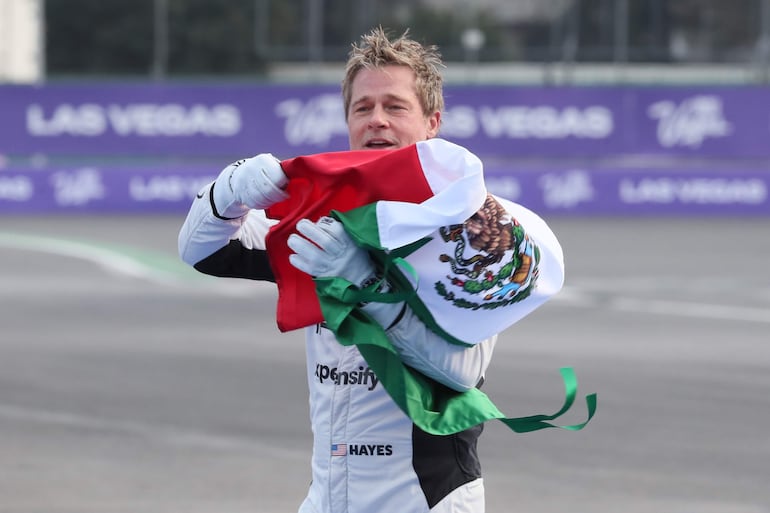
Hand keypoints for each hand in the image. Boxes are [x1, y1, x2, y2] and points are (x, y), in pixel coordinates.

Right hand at [213, 153, 287, 217]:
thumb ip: (282, 170)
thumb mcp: (272, 164)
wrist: (240, 174)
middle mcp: (251, 169)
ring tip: (275, 200)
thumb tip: (297, 179)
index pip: (277, 177)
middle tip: (284, 197)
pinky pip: (253, 203)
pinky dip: (261, 205)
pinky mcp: (239, 192)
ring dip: (270, 202)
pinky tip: (266, 203)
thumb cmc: (264, 170)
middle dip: (278, 196)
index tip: (287, 188)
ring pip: (260, 198)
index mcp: (263, 160)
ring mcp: (243, 181)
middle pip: (268, 189)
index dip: (284, 185)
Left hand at [288, 216, 404, 327]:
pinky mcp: (325, 277)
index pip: (337, 231)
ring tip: (292, 239)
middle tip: (300, 225)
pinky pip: (310, 270)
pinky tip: (293, 257)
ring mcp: (332, 267)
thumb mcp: (355, 241)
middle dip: (310, 231)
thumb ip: (341, 232)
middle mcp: (341, 255)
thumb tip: (319, 223)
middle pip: (325, 242)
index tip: (318, 223)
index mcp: (349, 244)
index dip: (325, 224)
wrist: (363, 281)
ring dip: (301, 246)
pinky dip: (300, 263)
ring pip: (315, 256)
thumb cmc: (356, 257)